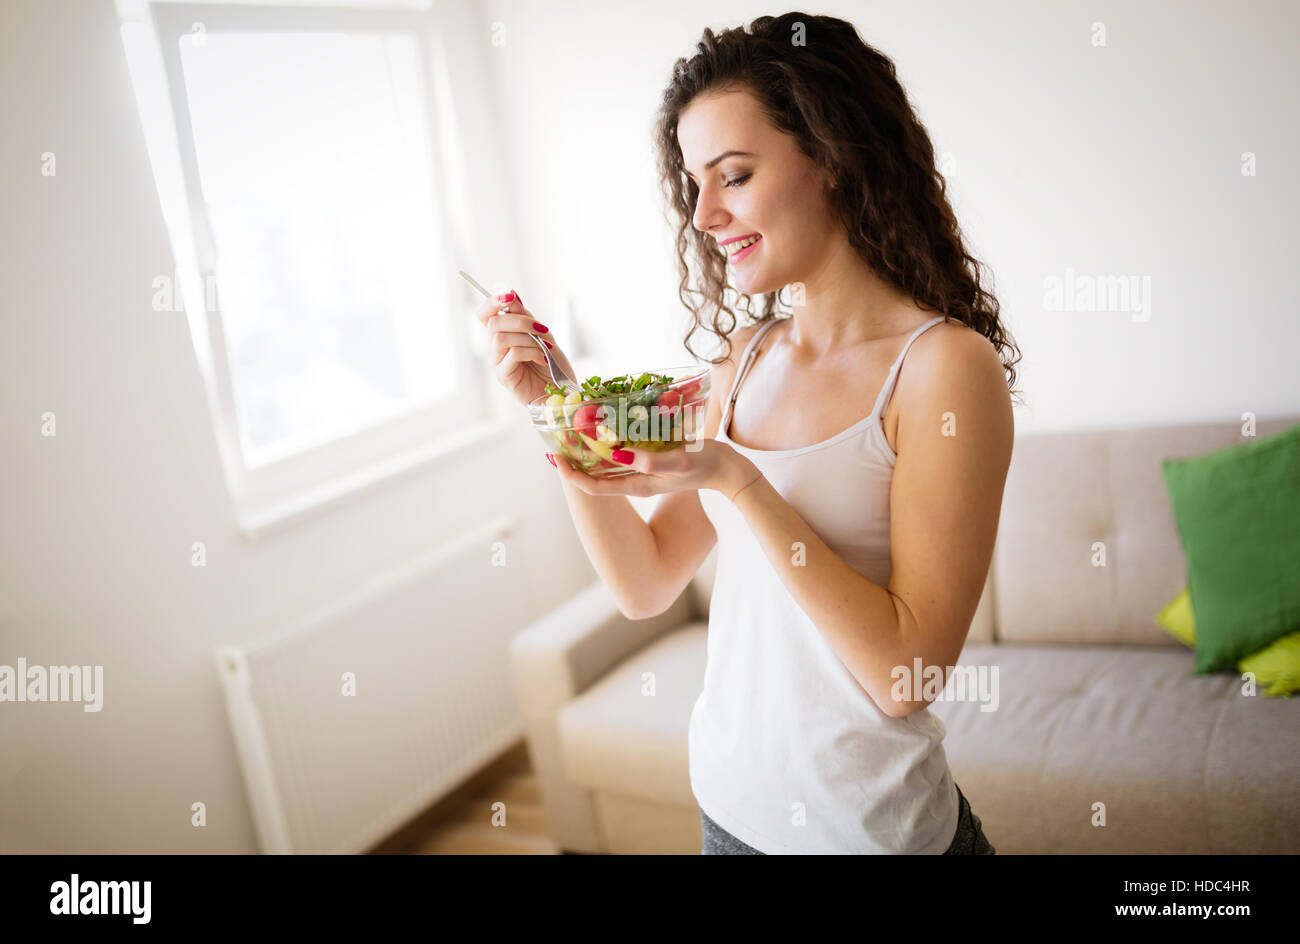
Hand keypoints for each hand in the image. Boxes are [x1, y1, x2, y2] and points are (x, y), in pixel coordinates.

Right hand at [475, 288, 577, 406]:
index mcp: (503, 334)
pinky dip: (531, 352)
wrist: (562, 390)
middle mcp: (496, 347)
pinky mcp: (503, 376)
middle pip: (494, 323)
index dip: (492, 301)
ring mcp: (497, 362)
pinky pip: (512, 354)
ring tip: (545, 347)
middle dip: (520, 321)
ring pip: (501, 338)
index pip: (485, 314)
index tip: (510, 296)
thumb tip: (512, 293)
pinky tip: (544, 359)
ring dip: (527, 339)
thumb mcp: (542, 333)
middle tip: (541, 329)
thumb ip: (525, 316)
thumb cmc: (552, 363)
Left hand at [547, 437, 759, 499]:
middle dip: (576, 456)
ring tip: (575, 426)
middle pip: (595, 472)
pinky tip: (609, 421)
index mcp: (636, 486)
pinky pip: (624, 449)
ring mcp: (643, 469)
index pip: (592, 487)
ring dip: (590, 445)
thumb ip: (650, 460)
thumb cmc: (704, 466)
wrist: (728, 469)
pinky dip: (611, 437)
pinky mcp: (652, 458)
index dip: (570, 474)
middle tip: (560, 435)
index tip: (555, 457)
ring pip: (607, 460)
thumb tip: (619, 455)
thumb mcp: (678, 462)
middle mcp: (635, 479)